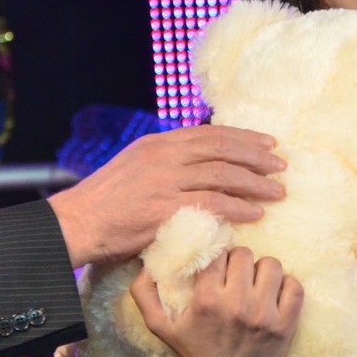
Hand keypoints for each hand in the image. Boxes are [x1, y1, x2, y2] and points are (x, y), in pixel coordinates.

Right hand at [49, 126, 285, 267]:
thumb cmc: (105, 202)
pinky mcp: (165, 209)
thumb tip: (198, 166)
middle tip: (281, 165)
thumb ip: (165, 163)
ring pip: (223, 175)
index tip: (268, 143)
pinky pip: (212, 205)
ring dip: (256, 184)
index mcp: (158, 143)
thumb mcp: (134, 167)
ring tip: (277, 192)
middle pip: (222, 150)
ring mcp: (165, 181)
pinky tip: (255, 214)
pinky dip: (238, 209)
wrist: (76, 223)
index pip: (210, 134)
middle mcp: (164, 156)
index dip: (243, 137)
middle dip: (257, 156)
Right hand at [130, 247, 303, 356]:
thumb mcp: (161, 327)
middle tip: (237, 276)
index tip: (218, 267)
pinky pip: (295, 286)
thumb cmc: (195, 350)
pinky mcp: (286, 325)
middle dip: (239, 263)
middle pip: (245, 255)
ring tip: (256, 284)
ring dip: (263, 272)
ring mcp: (265, 315)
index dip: (218, 257)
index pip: (218, 254)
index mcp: (207, 301)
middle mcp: (237, 305)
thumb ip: (144, 294)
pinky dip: (286, 286)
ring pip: (272, 265)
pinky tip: (274, 295)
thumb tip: (146, 264)